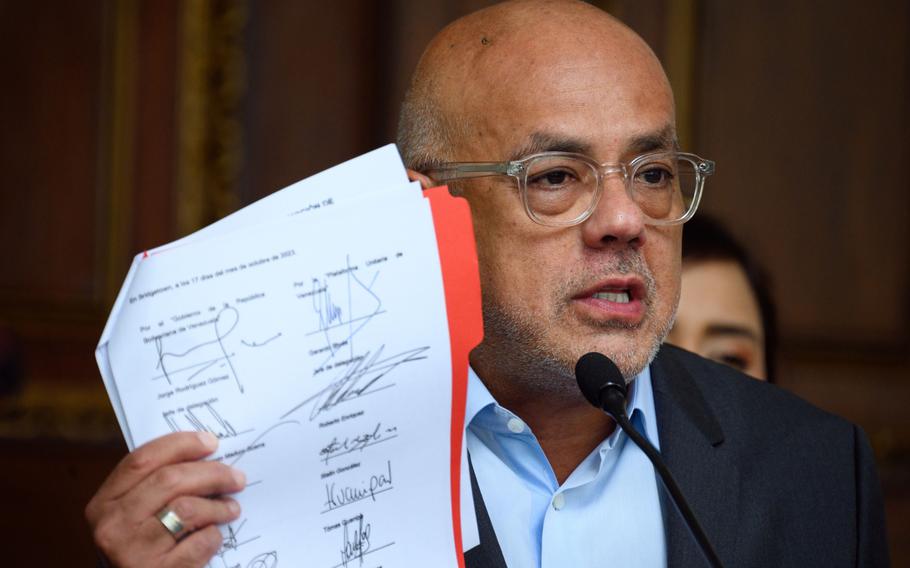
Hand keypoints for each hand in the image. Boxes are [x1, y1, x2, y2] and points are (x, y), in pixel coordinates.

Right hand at [85, 431, 245, 567]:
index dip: (180, 444)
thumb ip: (156, 486)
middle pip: (169, 480)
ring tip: (231, 508)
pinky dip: (213, 536)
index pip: (142, 459)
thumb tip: (205, 453)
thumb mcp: (134, 514)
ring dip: (218, 505)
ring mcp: (132, 552)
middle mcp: (112, 526)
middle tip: (236, 477)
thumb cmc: (141, 547)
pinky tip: (214, 536)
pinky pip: (198, 543)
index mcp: (104, 503)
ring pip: (187, 509)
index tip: (211, 442)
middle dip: (211, 473)